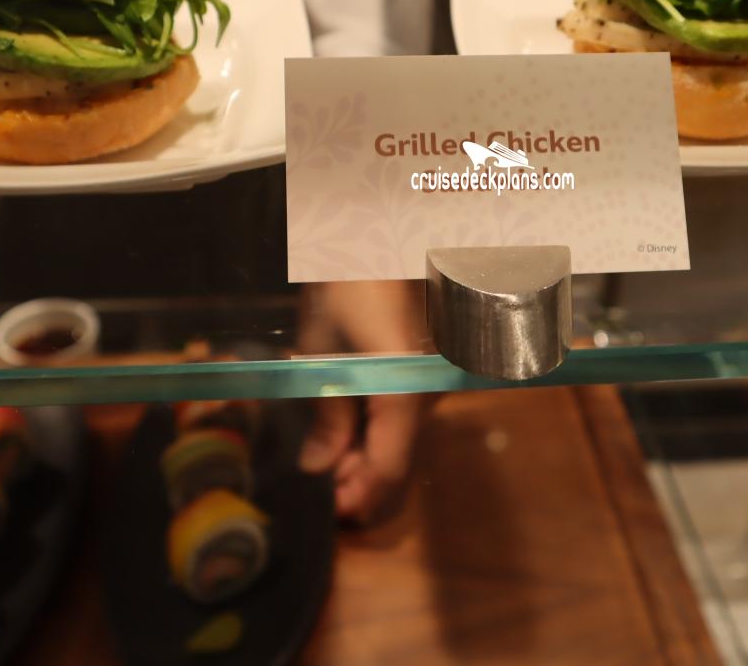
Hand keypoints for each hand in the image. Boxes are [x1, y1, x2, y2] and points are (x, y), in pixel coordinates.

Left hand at [295, 280, 434, 524]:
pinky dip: (376, 431)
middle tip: (317, 485)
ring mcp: (431, 386)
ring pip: (402, 441)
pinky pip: (403, 417)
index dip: (356, 496)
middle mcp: (427, 397)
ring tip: (324, 457)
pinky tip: (346, 429)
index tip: (326, 510)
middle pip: (398, 460)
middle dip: (358, 481)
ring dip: (365, 455)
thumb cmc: (347, 286)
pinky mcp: (427, 373)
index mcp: (403, 395)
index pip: (387, 468)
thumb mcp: (322, 352)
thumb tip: (317, 468)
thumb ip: (327, 415)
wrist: (381, 237)